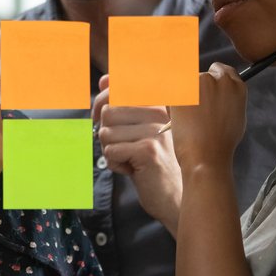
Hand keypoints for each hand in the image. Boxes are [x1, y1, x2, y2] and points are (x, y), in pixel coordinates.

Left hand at [93, 75, 181, 233]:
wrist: (174, 196)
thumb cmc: (151, 162)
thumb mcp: (137, 127)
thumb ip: (121, 102)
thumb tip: (104, 79)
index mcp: (156, 103)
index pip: (117, 88)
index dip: (101, 103)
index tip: (102, 119)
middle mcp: (159, 113)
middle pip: (107, 112)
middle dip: (106, 133)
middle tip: (121, 147)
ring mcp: (155, 130)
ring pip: (106, 133)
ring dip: (110, 151)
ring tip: (130, 158)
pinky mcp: (148, 149)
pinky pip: (110, 152)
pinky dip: (115, 164)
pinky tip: (132, 169)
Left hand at [168, 63, 246, 174]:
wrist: (206, 155)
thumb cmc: (221, 142)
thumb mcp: (235, 115)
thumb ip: (228, 98)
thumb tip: (218, 92)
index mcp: (235, 86)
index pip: (221, 70)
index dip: (212, 79)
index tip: (205, 88)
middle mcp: (219, 80)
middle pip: (201, 75)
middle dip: (195, 88)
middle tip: (193, 108)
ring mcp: (200, 83)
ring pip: (185, 83)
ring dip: (183, 95)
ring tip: (187, 117)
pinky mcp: (181, 88)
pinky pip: (172, 90)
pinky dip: (172, 101)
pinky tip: (178, 117)